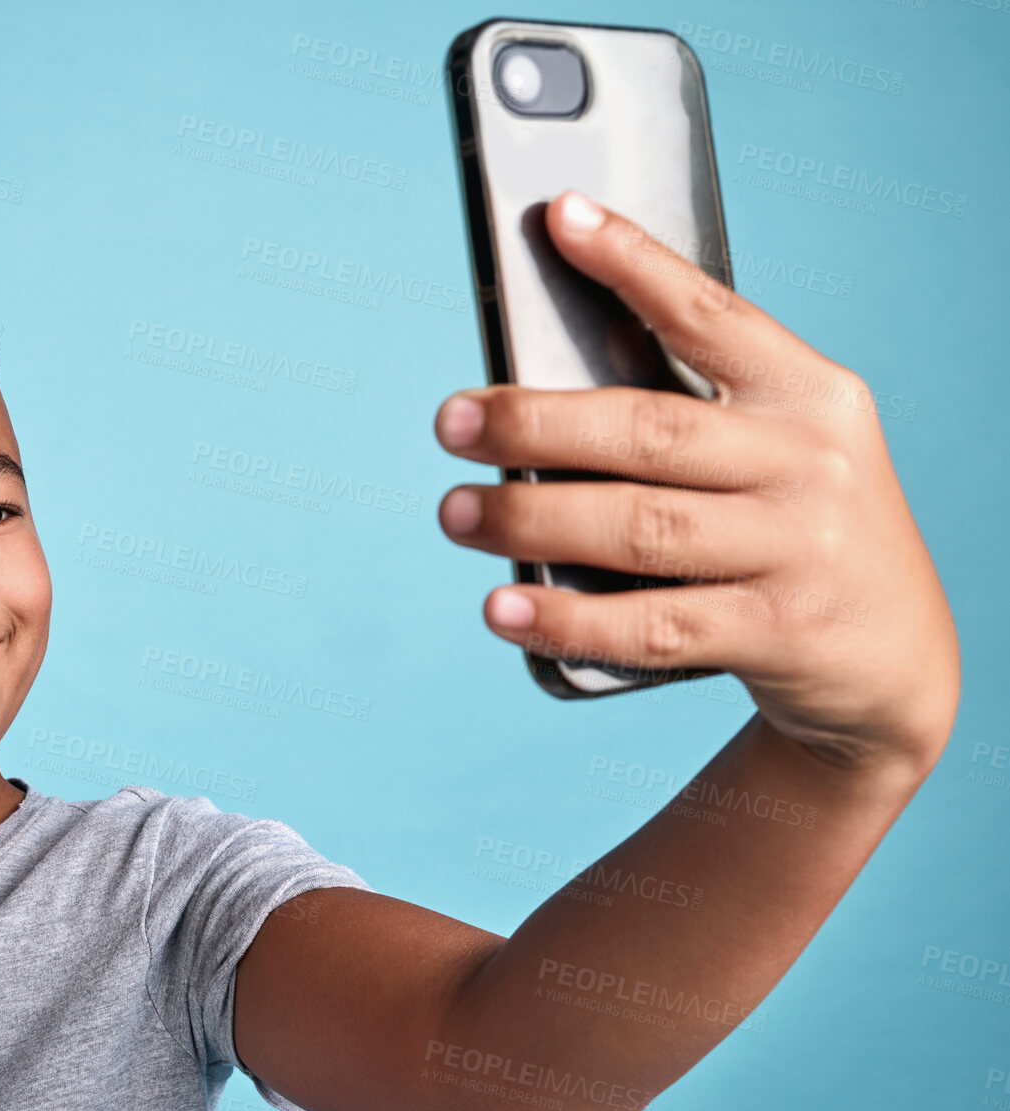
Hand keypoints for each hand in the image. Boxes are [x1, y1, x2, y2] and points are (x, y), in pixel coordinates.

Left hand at [434, 190, 958, 778]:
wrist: (894, 657)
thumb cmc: (797, 531)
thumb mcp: (780, 453)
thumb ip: (691, 419)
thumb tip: (532, 402)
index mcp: (809, 394)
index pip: (712, 313)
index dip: (632, 263)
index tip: (558, 218)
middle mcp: (811, 462)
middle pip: (649, 430)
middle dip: (536, 423)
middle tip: (451, 421)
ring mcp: (800, 550)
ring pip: (640, 526)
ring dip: (531, 520)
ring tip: (455, 513)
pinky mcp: (779, 632)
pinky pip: (653, 625)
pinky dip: (569, 619)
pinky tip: (505, 610)